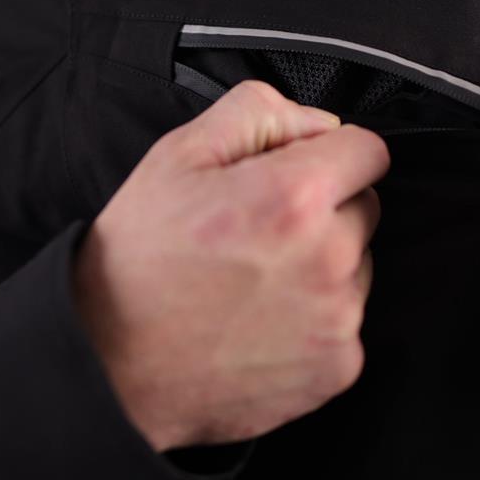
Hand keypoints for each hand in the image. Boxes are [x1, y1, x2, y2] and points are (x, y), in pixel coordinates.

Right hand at [72, 80, 390, 450]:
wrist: (110, 359)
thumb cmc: (141, 255)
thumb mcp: (182, 153)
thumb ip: (261, 113)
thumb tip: (323, 124)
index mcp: (295, 197)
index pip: (369, 150)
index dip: (333, 153)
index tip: (306, 170)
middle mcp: (328, 259)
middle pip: (365, 207)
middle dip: (328, 208)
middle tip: (265, 228)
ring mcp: (337, 319)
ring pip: (359, 264)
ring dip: (326, 263)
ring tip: (258, 278)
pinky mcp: (337, 366)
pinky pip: (349, 319)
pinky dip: (318, 317)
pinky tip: (265, 318)